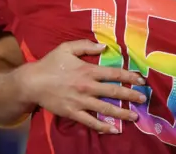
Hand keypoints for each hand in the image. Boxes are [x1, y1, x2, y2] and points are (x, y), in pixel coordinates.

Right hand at [18, 40, 146, 133]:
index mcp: (87, 70)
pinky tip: (114, 130)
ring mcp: (80, 101)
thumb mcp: (66, 48)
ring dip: (122, 113)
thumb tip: (104, 47)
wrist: (31, 82)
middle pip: (114, 92)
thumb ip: (86, 45)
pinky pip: (90, 122)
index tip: (141, 80)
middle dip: (131, 96)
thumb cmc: (50, 63)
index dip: (129, 76)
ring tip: (135, 117)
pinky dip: (103, 127)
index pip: (114, 73)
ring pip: (105, 109)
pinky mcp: (73, 113)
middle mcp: (87, 87)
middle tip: (144, 99)